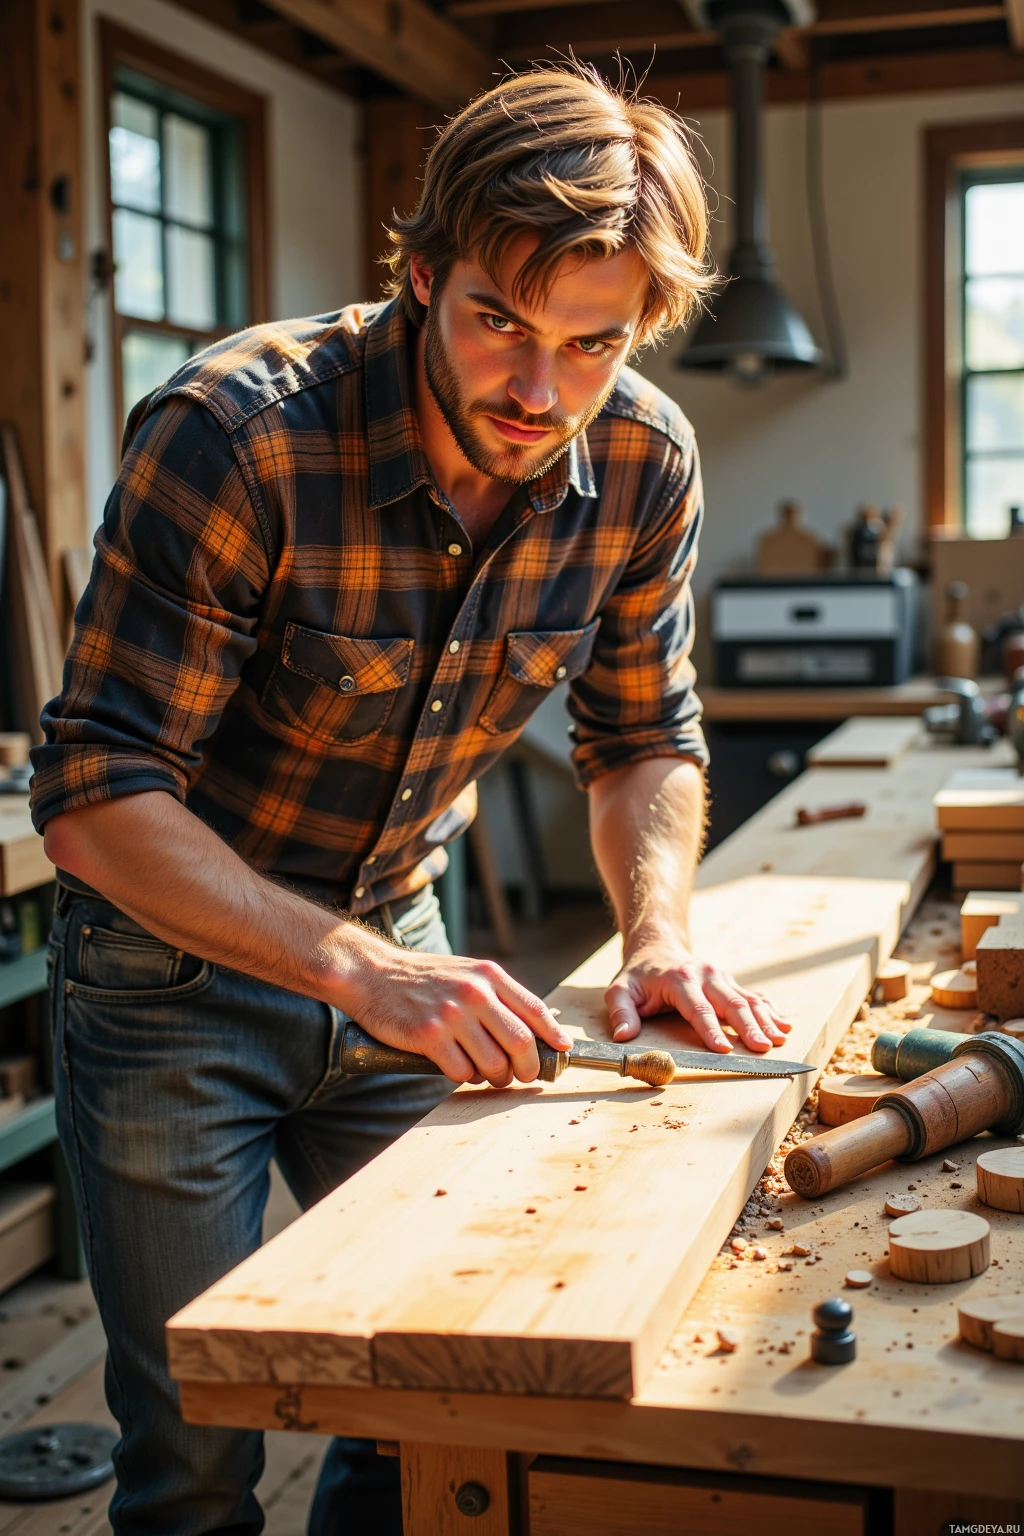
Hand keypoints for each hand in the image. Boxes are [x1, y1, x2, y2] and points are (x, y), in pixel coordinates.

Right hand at [340, 930, 572, 1086]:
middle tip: (522, 1075)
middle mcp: (475, 993)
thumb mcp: (466, 971)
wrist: (372, 973)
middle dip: (528, 1067)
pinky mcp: (429, 1036)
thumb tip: (533, 1027)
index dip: (553, 1035)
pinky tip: (458, 1068)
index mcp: (489, 975)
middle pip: (521, 1042)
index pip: (535, 1009)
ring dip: (495, 1077)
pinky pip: (461, 1072)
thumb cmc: (423, 977)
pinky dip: (465, 1077)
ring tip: (488, 1075)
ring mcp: (452, 1015)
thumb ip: (497, 994)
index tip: (561, 1051)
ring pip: (493, 1063)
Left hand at [605, 937, 791, 1053]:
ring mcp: (721, 977)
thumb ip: (621, 1012)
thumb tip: (623, 1036)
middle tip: (763, 1048)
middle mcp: (705, 975)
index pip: (698, 1009)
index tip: (724, 1049)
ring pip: (747, 999)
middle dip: (748, 1027)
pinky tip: (785, 1024)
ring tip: (781, 1039)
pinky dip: (771, 1010)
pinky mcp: (730, 982)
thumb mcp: (619, 990)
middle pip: (730, 1003)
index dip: (711, 1030)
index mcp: (679, 979)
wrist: (658, 949)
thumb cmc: (638, 977)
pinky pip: (754, 995)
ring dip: (766, 1020)